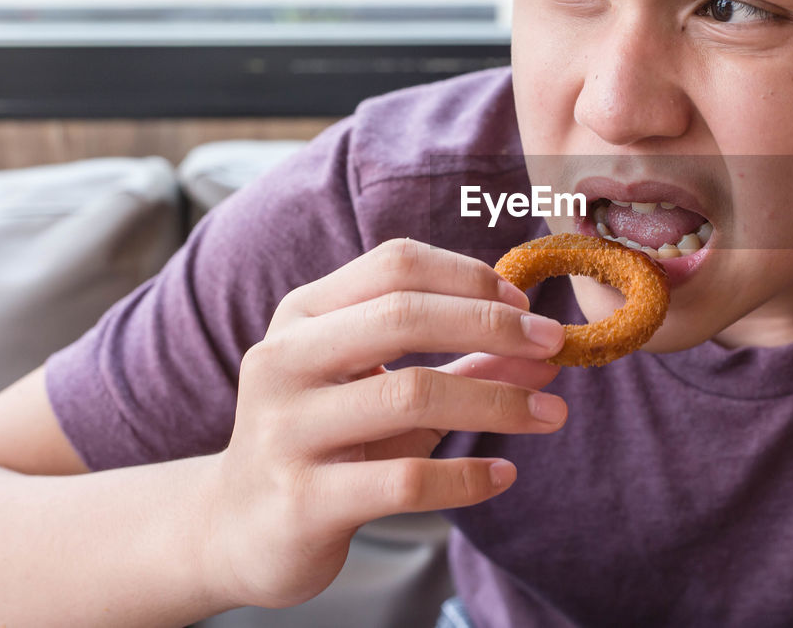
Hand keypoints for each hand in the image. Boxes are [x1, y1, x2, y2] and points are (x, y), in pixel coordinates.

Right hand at [203, 238, 565, 608]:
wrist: (237, 529)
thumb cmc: (325, 442)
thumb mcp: (387, 391)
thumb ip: (463, 366)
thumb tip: (547, 355)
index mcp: (303, 315)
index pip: (395, 263)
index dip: (469, 276)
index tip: (527, 304)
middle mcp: (285, 360)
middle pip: (403, 315)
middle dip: (493, 325)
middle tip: (555, 344)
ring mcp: (286, 430)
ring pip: (411, 395)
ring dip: (497, 401)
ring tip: (551, 414)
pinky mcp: (302, 500)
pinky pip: (404, 481)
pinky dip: (467, 477)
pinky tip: (503, 476)